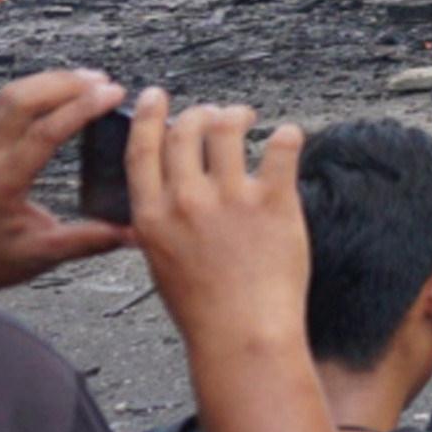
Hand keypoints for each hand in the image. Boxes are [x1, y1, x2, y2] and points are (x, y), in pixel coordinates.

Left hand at [0, 70, 131, 315]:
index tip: (113, 93)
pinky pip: (6, 105)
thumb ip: (88, 242)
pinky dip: (37, 90)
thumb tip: (137, 231)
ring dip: (50, 82)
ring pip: (9, 97)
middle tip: (105, 82)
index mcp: (0, 187)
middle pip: (19, 101)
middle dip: (64, 83)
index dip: (81, 108)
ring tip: (90, 81)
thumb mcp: (40, 258)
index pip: (42, 133)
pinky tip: (62, 93)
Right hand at [125, 94, 310, 360]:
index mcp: (152, 217)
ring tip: (246, 117)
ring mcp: (232, 199)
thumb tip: (167, 191)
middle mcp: (188, 201)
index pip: (143, 150)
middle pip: (186, 132)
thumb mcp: (161, 262)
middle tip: (212, 113)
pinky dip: (285, 135)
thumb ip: (160, 223)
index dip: (150, 116)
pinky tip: (288, 135)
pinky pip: (281, 149)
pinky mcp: (274, 203)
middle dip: (198, 113)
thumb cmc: (204, 309)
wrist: (243, 335)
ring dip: (237, 116)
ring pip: (228, 130)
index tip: (156, 97)